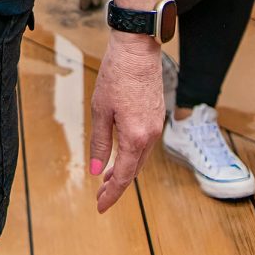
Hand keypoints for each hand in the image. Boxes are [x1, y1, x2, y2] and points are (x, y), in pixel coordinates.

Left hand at [90, 32, 163, 212]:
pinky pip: (145, 144)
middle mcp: (151, 135)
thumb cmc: (116, 75)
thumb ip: (101, 143)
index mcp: (136, 137)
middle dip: (117, 185)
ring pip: (141, 158)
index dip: (112, 194)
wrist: (137, 48)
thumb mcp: (101, 110)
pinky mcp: (157, 115)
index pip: (124, 176)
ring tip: (107, 179)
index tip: (100, 206)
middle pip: (135, 170)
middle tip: (101, 196)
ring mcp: (156, 125)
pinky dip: (133, 154)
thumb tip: (97, 170)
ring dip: (125, 170)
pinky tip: (122, 154)